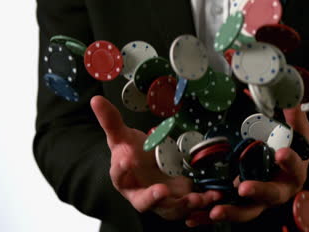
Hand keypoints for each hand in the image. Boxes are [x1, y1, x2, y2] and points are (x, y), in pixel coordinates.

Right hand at [90, 96, 219, 219]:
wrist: (146, 167)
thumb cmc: (132, 153)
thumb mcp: (122, 137)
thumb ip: (110, 121)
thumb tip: (95, 100)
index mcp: (123, 177)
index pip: (118, 175)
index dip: (122, 169)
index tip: (128, 159)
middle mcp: (140, 193)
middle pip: (143, 201)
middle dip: (152, 197)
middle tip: (161, 190)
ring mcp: (160, 200)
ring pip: (169, 208)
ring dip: (183, 205)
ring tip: (195, 198)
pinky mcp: (178, 201)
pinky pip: (190, 206)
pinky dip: (202, 202)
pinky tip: (213, 195)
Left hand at [186, 107, 308, 225]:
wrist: (283, 166)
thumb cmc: (291, 149)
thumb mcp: (297, 131)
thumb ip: (294, 116)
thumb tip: (292, 97)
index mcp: (294, 172)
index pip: (296, 167)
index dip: (290, 162)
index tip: (282, 153)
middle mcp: (278, 190)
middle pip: (271, 195)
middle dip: (257, 191)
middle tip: (243, 187)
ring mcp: (259, 199)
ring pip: (247, 209)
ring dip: (231, 211)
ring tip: (214, 210)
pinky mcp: (241, 203)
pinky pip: (227, 210)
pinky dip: (209, 216)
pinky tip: (192, 218)